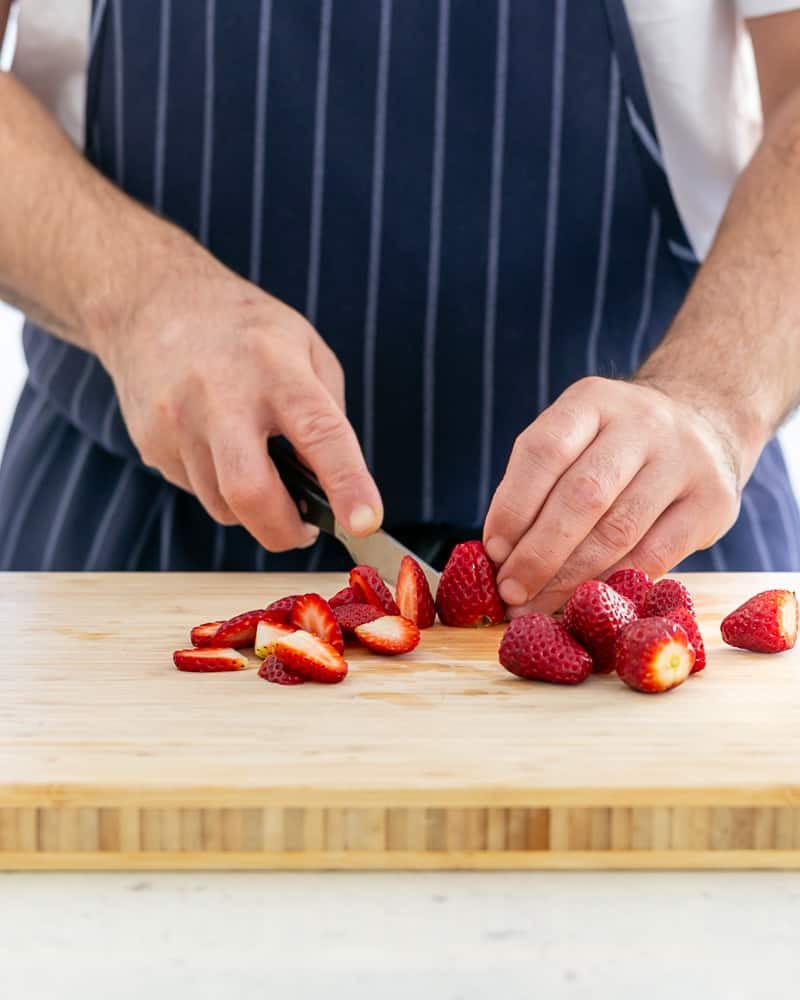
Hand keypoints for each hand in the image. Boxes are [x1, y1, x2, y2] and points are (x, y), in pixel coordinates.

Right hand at [96, 243, 382, 551]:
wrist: (151, 299)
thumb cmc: (245, 330)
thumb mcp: (306, 349)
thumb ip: (327, 417)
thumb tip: (332, 488)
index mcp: (275, 366)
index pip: (319, 433)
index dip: (347, 484)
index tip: (365, 524)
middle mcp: (221, 395)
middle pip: (251, 491)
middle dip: (284, 531)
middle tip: (305, 530)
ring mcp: (177, 421)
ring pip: (224, 505)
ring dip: (253, 507)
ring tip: (259, 466)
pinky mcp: (151, 443)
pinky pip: (197, 491)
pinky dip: (220, 486)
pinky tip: (218, 445)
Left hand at [483, 376, 745, 615]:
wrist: (705, 426)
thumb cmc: (614, 446)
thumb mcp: (576, 438)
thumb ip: (538, 484)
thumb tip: (498, 556)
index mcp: (592, 401)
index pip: (544, 451)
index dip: (513, 506)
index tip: (492, 551)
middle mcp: (641, 424)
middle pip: (582, 495)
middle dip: (539, 552)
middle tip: (510, 590)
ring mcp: (683, 460)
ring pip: (618, 531)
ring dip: (570, 577)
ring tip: (536, 604)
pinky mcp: (712, 502)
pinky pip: (655, 555)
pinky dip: (612, 583)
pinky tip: (583, 600)